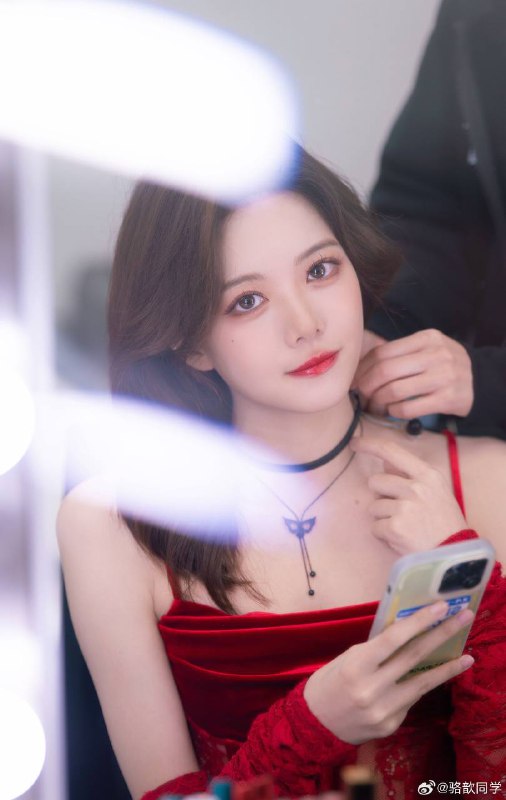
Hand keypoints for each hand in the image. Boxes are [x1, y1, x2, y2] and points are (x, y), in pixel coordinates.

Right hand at [304, 602, 473, 744]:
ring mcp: (384, 710)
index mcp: (356, 665)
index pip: (394, 638)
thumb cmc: (329, 682)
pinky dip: (421, 686)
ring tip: (467, 657)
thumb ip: (375, 649)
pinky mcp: (391, 725)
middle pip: (414, 657)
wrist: (315, 725)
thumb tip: (405, 632)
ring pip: (422, 684)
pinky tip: (431, 678)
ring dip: (447, 668)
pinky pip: (411, 700)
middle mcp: (372, 689)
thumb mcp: (347, 659)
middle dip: (441, 635)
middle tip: (464, 618)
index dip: (420, 621)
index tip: (441, 607)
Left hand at [350, 436, 466, 553]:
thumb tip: (385, 462)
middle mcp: (416, 487)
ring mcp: (405, 507)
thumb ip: (411, 475)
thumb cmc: (444, 523)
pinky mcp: (396, 527)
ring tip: (405, 527)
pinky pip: (375, 527)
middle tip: (399, 510)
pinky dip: (384, 535)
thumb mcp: (436, 491)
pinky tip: (401, 538)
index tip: (355, 443)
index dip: (369, 445)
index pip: (391, 451)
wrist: (455, 556)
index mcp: (428, 475)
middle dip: (380, 496)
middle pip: (375, 481)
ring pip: (373, 506)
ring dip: (384, 518)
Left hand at [354, 329, 473, 417]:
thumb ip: (399, 353)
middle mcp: (436, 354)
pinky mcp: (448, 398)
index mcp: (426, 338)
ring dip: (378, 402)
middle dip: (366, 386)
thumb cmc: (443, 365)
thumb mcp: (427, 349)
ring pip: (395, 391)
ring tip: (373, 406)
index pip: (383, 353)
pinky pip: (409, 408)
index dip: (362, 369)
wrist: (480, 381)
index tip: (353, 381)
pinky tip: (391, 411)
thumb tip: (359, 367)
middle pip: (385, 371)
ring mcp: (444, 376)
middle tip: (360, 396)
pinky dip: (394, 412)